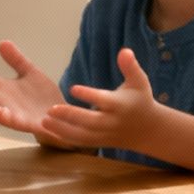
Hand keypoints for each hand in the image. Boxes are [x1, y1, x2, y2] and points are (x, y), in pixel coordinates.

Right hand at [0, 41, 67, 137]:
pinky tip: (2, 113)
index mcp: (5, 89)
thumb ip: (17, 60)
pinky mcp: (28, 125)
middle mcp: (6, 103)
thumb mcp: (30, 73)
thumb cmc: (42, 97)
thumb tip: (2, 42)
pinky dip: (9, 119)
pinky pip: (17, 123)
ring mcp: (16, 115)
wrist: (62, 116)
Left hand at [39, 48, 157, 148]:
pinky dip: (65, 138)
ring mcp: (105, 134)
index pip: (103, 100)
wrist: (149, 130)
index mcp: (120, 105)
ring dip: (62, 129)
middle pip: (90, 121)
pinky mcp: (99, 143)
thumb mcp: (139, 81)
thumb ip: (130, 67)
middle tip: (50, 109)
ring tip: (44, 121)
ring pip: (82, 135)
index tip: (73, 88)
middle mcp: (112, 122)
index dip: (89, 95)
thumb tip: (124, 51)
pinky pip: (81, 142)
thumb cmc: (140, 99)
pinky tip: (49, 130)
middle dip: (70, 116)